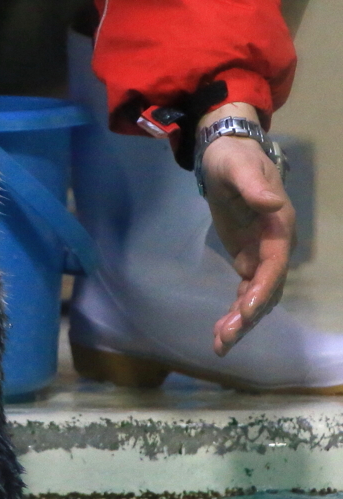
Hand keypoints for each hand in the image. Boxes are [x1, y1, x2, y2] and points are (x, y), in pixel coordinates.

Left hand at [199, 103, 295, 356]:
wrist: (227, 154)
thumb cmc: (233, 159)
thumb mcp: (238, 168)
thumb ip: (254, 186)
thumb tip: (272, 203)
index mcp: (279, 226)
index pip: (275, 265)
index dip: (263, 289)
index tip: (247, 311)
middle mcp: (275, 246)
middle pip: (267, 288)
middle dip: (248, 316)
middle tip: (225, 340)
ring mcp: (262, 254)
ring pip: (257, 296)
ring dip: (241, 321)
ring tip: (220, 344)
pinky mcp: (247, 258)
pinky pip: (245, 291)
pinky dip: (235, 311)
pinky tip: (220, 332)